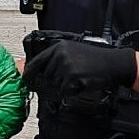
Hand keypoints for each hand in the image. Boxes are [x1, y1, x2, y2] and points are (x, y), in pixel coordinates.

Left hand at [22, 40, 136, 93]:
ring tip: (79, 78)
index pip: (36, 62)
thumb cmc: (95, 59)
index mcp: (59, 47)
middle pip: (46, 77)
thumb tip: (39, 72)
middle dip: (55, 82)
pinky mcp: (72, 77)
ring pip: (55, 85)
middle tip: (70, 79)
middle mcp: (60, 54)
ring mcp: (66, 65)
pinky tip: (81, 83)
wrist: (113, 63)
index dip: (29, 74)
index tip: (26, 81)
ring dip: (65, 86)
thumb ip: (56, 60)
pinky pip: (64, 91)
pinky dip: (71, 91)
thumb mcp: (73, 52)